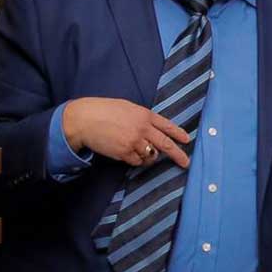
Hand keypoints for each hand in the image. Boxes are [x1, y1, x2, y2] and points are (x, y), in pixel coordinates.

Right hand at [62, 97, 190, 167]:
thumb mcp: (128, 108)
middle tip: (185, 162)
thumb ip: (143, 118)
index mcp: (145, 115)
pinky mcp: (124, 152)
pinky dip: (135, 160)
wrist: (84, 119)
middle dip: (178, 155)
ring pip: (150, 156)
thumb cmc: (104, 111)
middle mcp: (143, 129)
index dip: (178, 134)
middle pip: (166, 144)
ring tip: (136, 149)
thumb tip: (155, 130)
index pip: (167, 126)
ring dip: (148, 156)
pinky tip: (126, 152)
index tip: (187, 140)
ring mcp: (134, 142)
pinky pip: (137, 161)